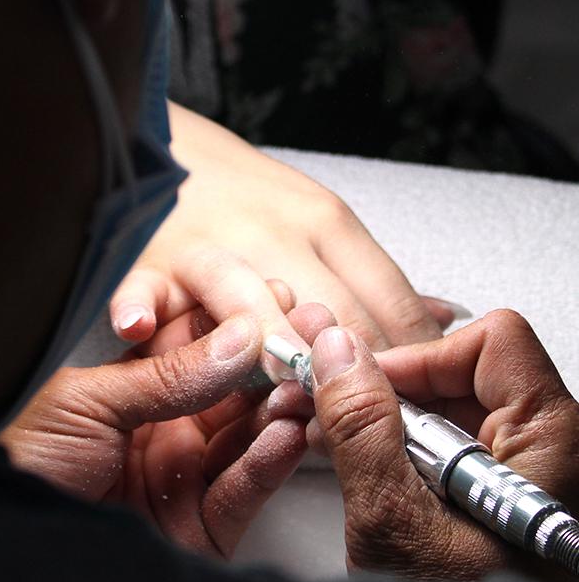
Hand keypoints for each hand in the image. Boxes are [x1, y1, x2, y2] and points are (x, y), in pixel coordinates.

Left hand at [0, 301, 326, 558]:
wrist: (17, 544)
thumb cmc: (30, 461)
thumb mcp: (87, 400)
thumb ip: (167, 372)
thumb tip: (241, 337)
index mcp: (139, 386)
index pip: (201, 343)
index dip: (238, 321)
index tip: (276, 300)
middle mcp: (171, 424)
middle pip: (237, 387)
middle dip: (274, 362)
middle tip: (308, 340)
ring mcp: (190, 472)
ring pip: (251, 434)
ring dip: (281, 409)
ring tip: (304, 387)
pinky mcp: (204, 525)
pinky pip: (244, 489)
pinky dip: (271, 461)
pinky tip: (289, 433)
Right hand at [110, 103, 444, 380]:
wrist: (178, 150)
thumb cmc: (255, 197)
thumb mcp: (326, 222)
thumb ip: (377, 276)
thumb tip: (442, 316)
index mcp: (328, 221)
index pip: (388, 300)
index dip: (410, 359)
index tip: (420, 403)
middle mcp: (277, 231)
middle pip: (336, 314)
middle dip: (359, 378)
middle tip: (376, 431)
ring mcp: (215, 243)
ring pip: (253, 303)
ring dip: (278, 356)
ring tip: (297, 402)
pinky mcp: (153, 258)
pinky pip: (145, 287)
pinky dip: (140, 307)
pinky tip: (141, 330)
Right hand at [309, 310, 578, 581]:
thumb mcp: (397, 525)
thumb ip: (363, 428)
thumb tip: (337, 352)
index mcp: (554, 442)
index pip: (491, 342)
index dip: (423, 356)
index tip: (368, 385)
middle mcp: (554, 447)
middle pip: (469, 371)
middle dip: (395, 393)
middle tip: (342, 419)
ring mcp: (533, 471)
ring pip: (457, 407)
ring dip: (395, 423)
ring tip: (348, 453)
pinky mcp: (510, 491)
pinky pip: (458, 443)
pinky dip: (410, 451)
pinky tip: (375, 475)